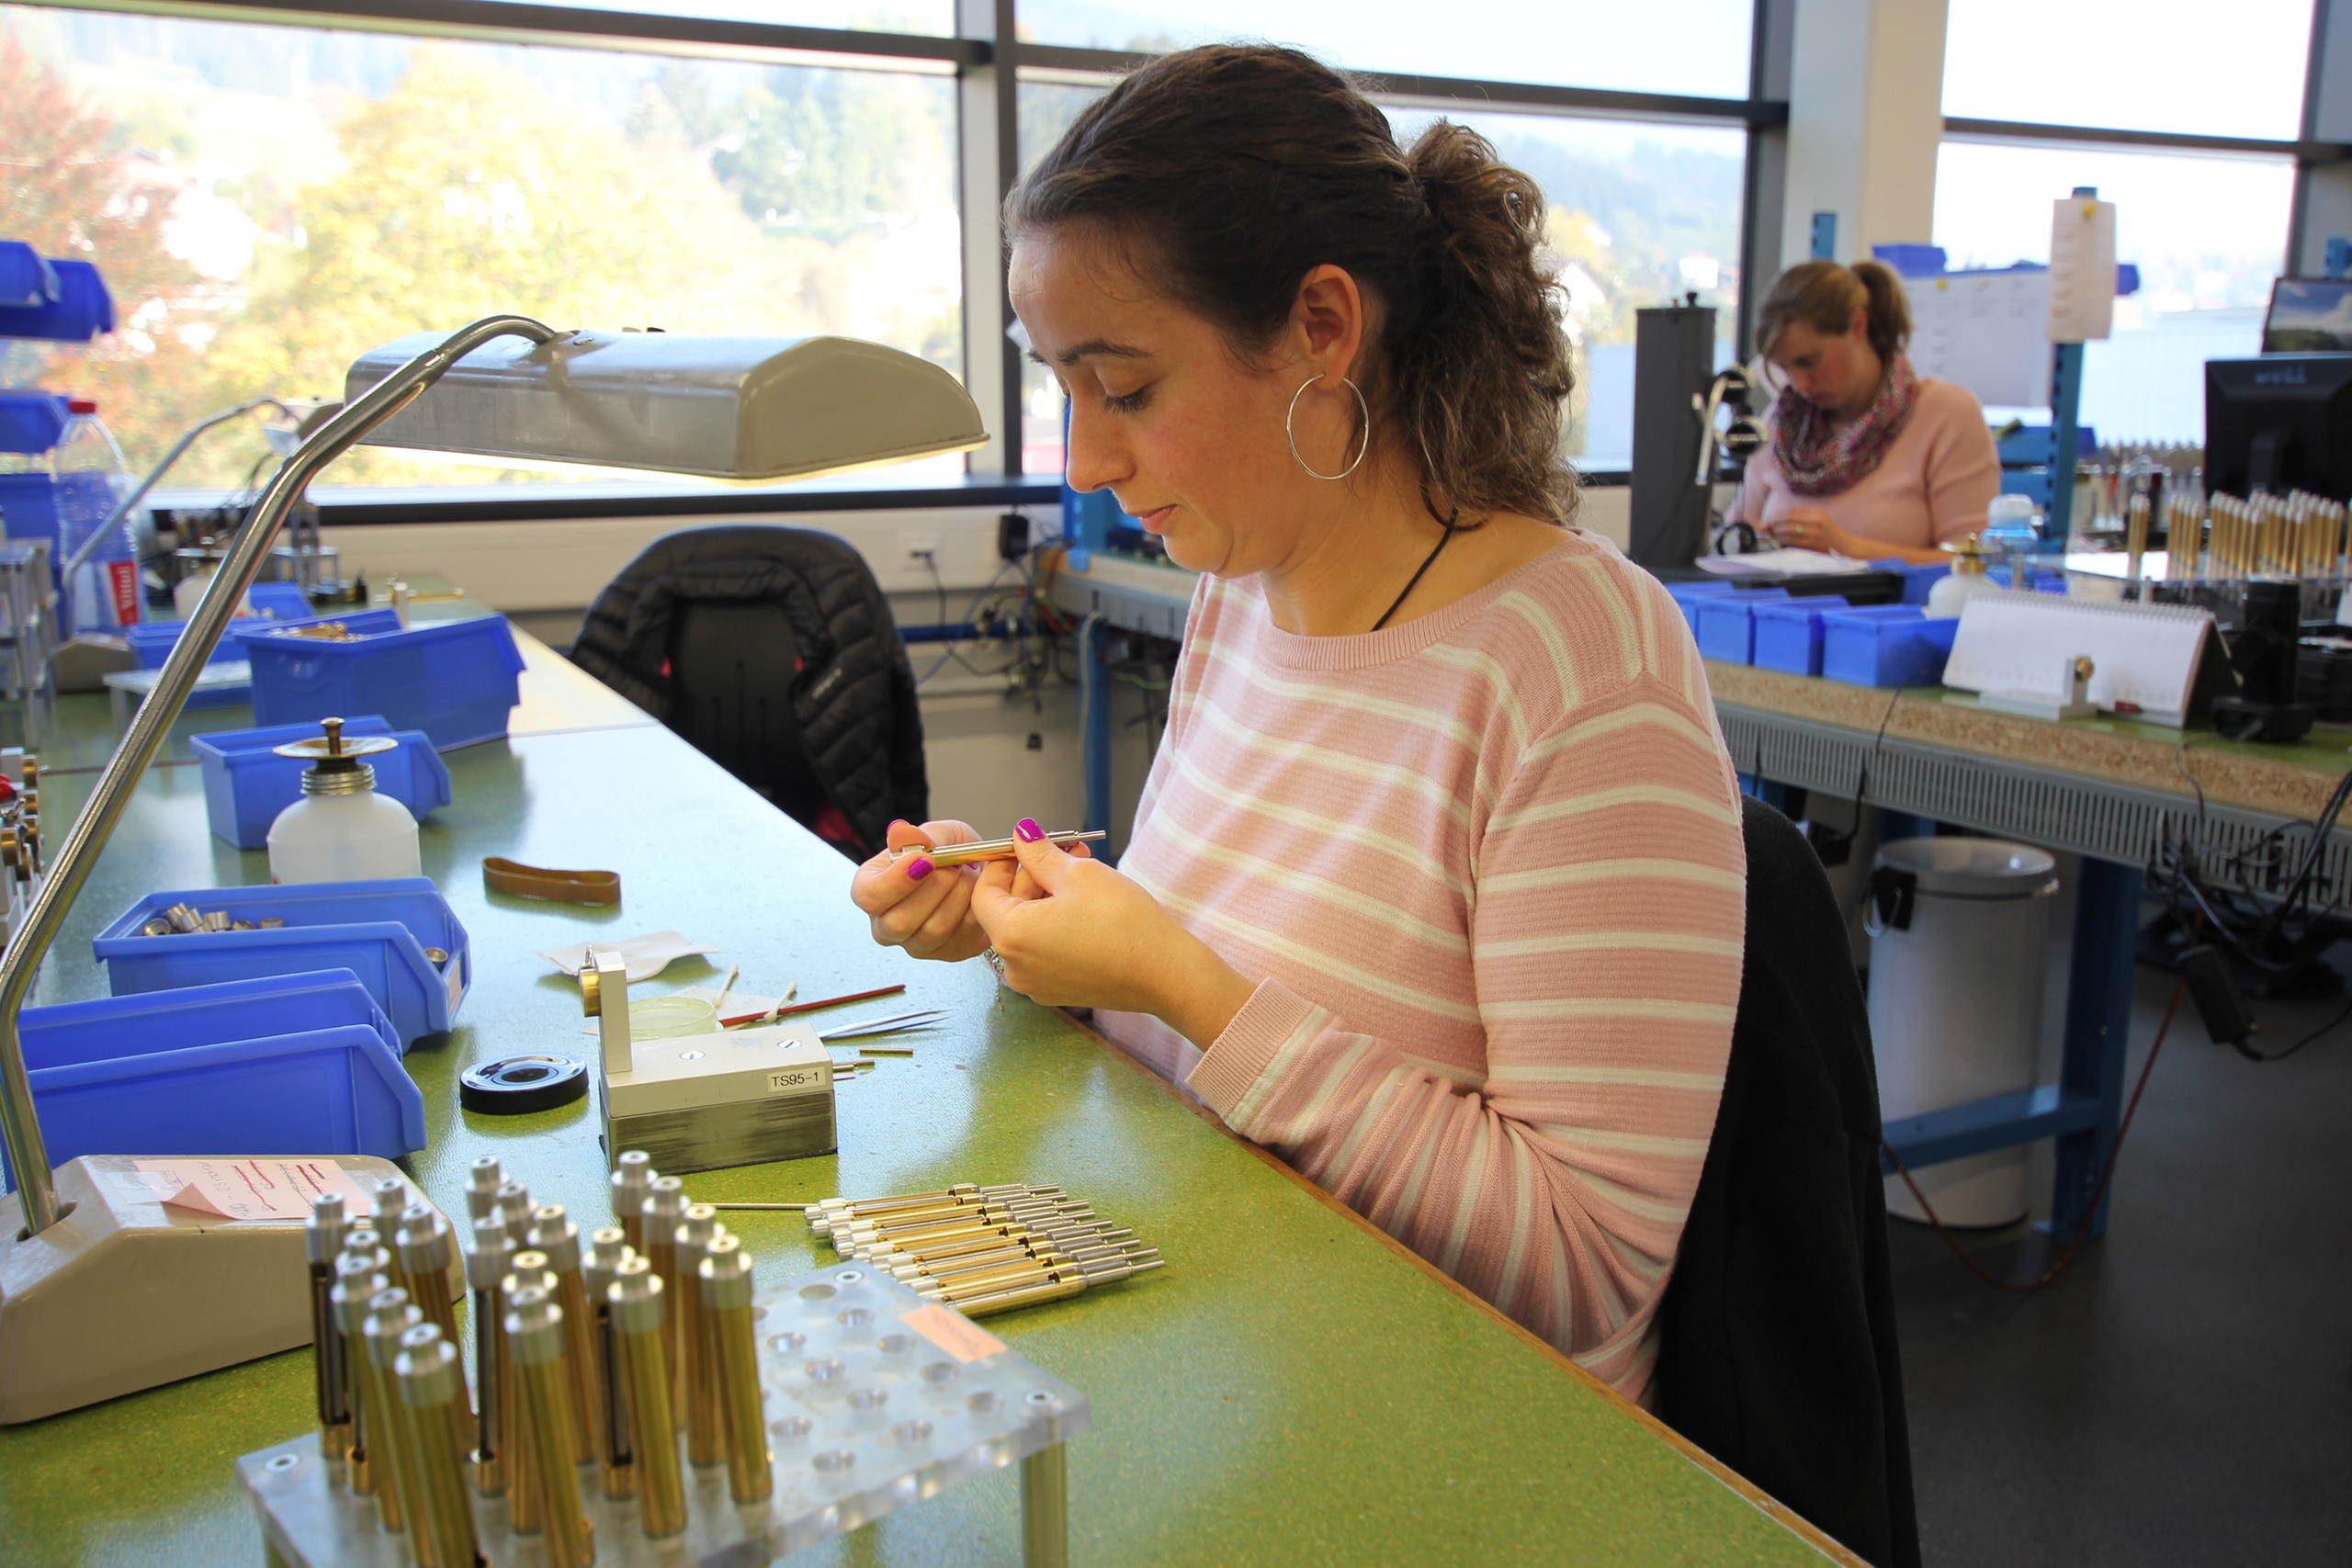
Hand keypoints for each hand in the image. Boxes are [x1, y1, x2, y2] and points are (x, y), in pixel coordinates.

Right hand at [851, 818, 1096, 963]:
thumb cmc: (948, 852)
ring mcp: (916, 944)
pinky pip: (961, 940)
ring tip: (969, 875)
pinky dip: (975, 913)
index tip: (926, 860)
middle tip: (954, 865)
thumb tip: (898, 831)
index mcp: (872, 890)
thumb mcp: (937, 835)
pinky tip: (978, 895)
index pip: (869, 896)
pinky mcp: (947, 953)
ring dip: (958, 898)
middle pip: (899, 923)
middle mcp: (887, 925)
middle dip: (934, 889)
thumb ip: (919, 837)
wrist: (978, 870)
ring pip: (932, 932)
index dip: (896, 881)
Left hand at [969, 819, 1253, 1042]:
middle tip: (1065, 853)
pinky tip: (1084, 909)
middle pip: (1006, 912)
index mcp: (1011, 935)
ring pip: (1027, 931)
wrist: (1165, 974)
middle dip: (1032, 877)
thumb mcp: (1079, 874)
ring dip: (1046, 899)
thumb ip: (1040, 853)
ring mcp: (1035, 984)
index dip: (1001, 864)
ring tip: (1081, 875)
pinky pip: (1044, 952)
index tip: (1025, 848)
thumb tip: (1021, 833)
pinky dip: (1055, 927)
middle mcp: (1014, 966)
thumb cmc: (1123, 922)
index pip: (984, 893)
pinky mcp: (1057, 992)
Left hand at [1767, 506, 1857, 556]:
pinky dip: (1782, 541)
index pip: (1791, 510)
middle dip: (1774, 523)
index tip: (1771, 518)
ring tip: (1773, 534)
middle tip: (1769, 527)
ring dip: (1776, 533)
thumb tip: (1779, 515)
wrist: (1844, 546)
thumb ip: (1802, 515)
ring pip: (1786, 530)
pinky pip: (1790, 541)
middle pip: (1787, 519)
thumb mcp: (1820, 517)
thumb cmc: (1829, 532)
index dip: (1778, 514)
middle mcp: (1816, 520)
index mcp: (1818, 511)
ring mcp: (1814, 533)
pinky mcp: (1811, 544)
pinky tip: (1780, 541)